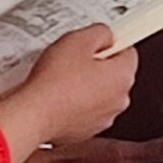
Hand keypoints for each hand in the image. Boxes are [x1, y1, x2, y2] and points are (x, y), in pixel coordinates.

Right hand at [0, 23, 137, 156]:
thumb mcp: (79, 40)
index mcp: (123, 76)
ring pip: (99, 92)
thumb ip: (101, 32)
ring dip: (85, 84)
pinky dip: (75, 102)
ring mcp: (104, 117)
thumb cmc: (54, 82)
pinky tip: (58, 95)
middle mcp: (119, 100)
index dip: (110, 43)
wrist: (34, 114)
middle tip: (74, 59)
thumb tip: (106, 35)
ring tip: (62, 78)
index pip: (128, 51)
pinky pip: (85, 109)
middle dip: (96, 64)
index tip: (98, 42)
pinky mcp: (86, 129)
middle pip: (114, 73)